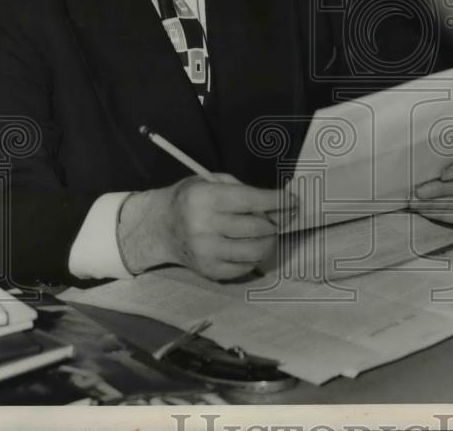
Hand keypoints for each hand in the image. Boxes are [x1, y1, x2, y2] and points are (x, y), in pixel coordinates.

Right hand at [117, 174, 297, 280]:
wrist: (158, 227)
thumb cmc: (189, 199)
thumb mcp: (210, 181)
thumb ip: (241, 190)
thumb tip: (277, 204)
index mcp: (205, 199)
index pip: (250, 201)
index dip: (277, 201)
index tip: (293, 201)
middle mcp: (204, 227)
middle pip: (257, 228)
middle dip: (276, 222)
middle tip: (281, 217)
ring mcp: (206, 252)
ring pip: (255, 251)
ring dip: (269, 241)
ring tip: (268, 233)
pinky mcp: (208, 271)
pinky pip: (244, 267)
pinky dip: (255, 257)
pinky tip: (250, 246)